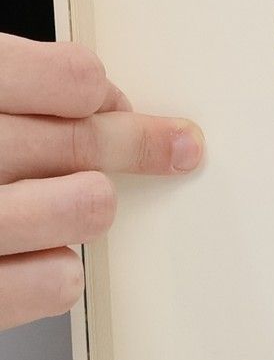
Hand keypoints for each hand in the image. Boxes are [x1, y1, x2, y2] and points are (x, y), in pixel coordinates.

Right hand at [0, 36, 202, 331]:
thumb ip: (9, 88)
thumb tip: (99, 102)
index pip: (71, 78)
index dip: (100, 92)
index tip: (111, 103)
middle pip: (84, 139)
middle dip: (132, 143)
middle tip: (171, 146)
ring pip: (86, 204)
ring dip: (85, 203)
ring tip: (70, 201)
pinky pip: (57, 281)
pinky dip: (57, 272)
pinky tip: (33, 257)